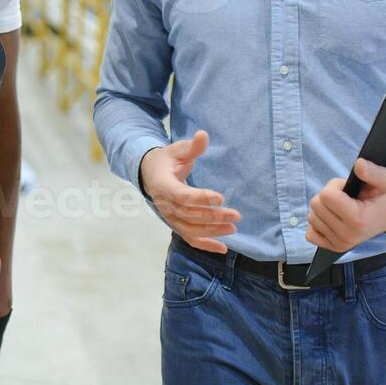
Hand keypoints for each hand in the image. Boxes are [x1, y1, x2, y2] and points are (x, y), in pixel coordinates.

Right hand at [139, 131, 238, 253]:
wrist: (150, 174)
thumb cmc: (167, 160)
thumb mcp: (177, 150)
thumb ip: (191, 146)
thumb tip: (203, 135)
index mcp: (163, 185)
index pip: (182, 196)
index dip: (201, 198)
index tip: (221, 198)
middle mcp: (165, 205)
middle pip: (189, 215)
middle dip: (213, 216)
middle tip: (235, 215)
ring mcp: (170, 217)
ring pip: (191, 230)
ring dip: (212, 232)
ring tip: (233, 228)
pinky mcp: (176, 225)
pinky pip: (190, 238)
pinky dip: (205, 245)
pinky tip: (223, 249)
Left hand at [306, 158, 385, 253]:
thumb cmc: (384, 195)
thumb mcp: (383, 179)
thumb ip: (371, 171)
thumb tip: (359, 164)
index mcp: (357, 219)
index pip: (326, 196)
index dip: (335, 186)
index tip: (348, 189)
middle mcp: (347, 235)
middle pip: (316, 205)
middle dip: (328, 196)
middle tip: (345, 197)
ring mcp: (340, 244)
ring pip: (311, 218)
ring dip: (323, 209)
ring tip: (341, 207)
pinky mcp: (334, 248)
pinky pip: (310, 234)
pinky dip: (318, 224)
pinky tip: (333, 219)